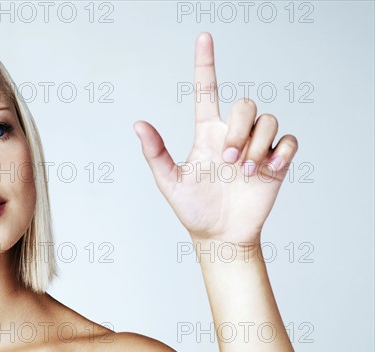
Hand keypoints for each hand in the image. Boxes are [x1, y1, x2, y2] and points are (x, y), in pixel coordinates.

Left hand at [134, 32, 298, 246]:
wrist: (219, 236)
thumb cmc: (193, 209)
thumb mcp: (169, 182)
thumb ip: (156, 152)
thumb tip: (138, 124)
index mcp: (207, 134)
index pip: (208, 91)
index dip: (206, 64)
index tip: (204, 38)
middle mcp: (233, 135)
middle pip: (246, 104)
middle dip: (240, 130)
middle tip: (229, 161)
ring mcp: (256, 147)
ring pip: (269, 120)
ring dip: (257, 145)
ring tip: (245, 172)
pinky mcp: (277, 162)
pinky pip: (289, 140)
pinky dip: (281, 152)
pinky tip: (267, 170)